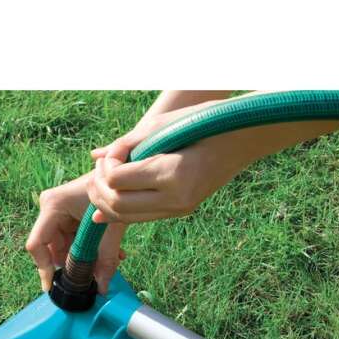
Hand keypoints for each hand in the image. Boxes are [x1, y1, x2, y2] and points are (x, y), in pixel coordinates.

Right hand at [25, 172, 126, 293]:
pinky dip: (88, 249)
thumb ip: (106, 259)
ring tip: (108, 262)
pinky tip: (109, 252)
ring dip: (84, 258)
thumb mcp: (110, 229)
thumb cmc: (113, 192)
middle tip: (91, 277)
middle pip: (52, 248)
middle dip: (72, 265)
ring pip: (64, 247)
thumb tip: (102, 289)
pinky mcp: (67, 215)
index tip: (51, 286)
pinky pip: (72, 240)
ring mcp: (57, 212)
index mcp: (52, 206)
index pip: (37, 244)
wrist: (121, 176)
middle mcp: (49, 208)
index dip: (43, 268)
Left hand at [86, 102, 246, 223]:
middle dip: (99, 189)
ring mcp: (179, 208)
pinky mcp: (180, 210)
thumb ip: (127, 143)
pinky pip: (142, 217)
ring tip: (100, 182)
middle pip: (118, 204)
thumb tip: (97, 157)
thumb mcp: (162, 126)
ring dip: (106, 202)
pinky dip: (122, 210)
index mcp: (171, 172)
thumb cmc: (202, 122)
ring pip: (127, 216)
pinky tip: (109, 200)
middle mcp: (175, 197)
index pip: (118, 180)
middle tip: (97, 170)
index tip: (109, 155)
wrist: (242, 139)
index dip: (105, 168)